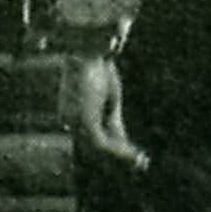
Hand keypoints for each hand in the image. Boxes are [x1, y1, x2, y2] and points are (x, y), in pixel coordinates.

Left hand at [64, 49, 145, 172]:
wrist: (88, 48)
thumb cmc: (97, 66)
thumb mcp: (110, 99)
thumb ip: (113, 121)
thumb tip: (122, 142)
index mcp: (71, 113)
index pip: (92, 137)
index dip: (114, 148)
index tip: (133, 156)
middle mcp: (69, 119)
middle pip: (94, 146)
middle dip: (118, 156)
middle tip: (140, 163)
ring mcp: (74, 121)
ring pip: (99, 148)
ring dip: (121, 156)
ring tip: (141, 161)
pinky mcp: (84, 121)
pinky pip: (102, 144)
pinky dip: (120, 151)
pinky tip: (136, 155)